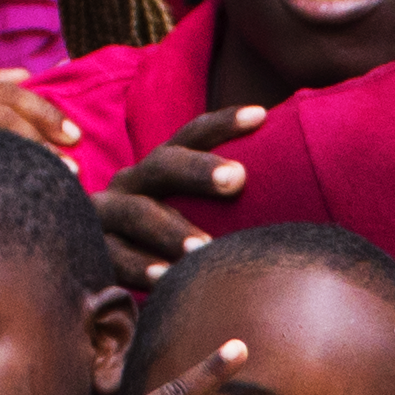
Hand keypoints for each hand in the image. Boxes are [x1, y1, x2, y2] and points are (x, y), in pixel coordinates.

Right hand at [92, 103, 266, 287]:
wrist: (101, 276)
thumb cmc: (172, 244)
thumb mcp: (195, 214)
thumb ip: (228, 201)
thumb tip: (299, 189)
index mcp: (161, 168)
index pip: (192, 137)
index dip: (223, 124)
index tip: (261, 115)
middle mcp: (133, 183)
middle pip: (163, 166)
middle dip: (198, 170)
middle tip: (237, 178)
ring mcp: (107, 215)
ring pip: (136, 213)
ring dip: (170, 229)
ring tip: (203, 248)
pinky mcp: (95, 251)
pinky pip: (115, 257)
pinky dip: (140, 267)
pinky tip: (165, 280)